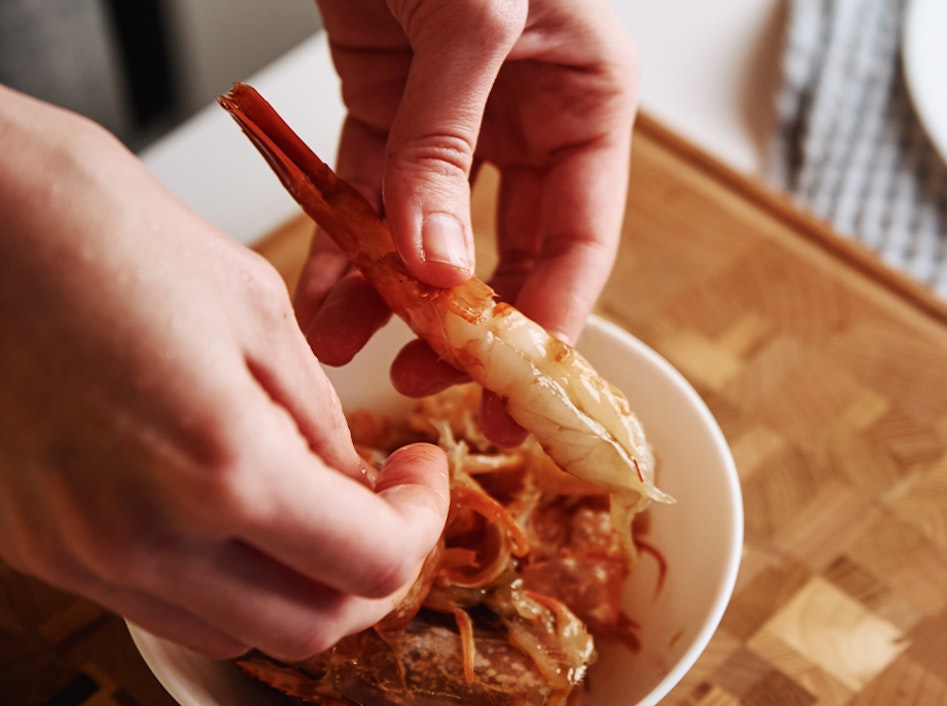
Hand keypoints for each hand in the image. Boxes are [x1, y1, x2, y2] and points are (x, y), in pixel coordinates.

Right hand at [0, 85, 449, 660]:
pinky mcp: (35, 549)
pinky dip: (218, 579)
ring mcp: (79, 554)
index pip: (372, 564)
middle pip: (310, 629)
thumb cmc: (86, 225)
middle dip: (369, 577)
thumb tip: (354, 482)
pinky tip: (228, 505)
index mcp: (219, 465)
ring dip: (294, 587)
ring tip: (311, 504)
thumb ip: (316, 417)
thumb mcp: (251, 305)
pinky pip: (157, 604)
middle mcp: (144, 537)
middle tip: (388, 506)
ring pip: (233, 633)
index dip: (423, 524)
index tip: (422, 472)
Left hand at [301, 0, 638, 443]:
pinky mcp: (385, 97)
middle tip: (433, 383)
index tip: (508, 389)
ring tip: (353, 356)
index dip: (547, 323)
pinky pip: (367, 188)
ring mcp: (456, 113)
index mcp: (588, 101)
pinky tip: (321, 295)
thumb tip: (435, 268)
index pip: (581, 241)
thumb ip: (449, 143)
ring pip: (429, 230)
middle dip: (466, 323)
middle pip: (508, 250)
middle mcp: (530, 117)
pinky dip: (341, 240)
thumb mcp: (472, 16)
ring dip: (391, 295)